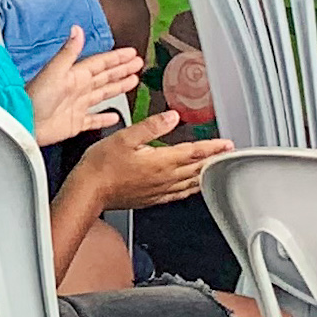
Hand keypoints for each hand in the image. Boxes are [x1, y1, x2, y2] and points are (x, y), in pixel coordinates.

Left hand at [24, 27, 150, 141]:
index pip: (100, 63)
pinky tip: (114, 116)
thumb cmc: (34, 97)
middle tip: (138, 64)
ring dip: (117, 87)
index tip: (131, 53)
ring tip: (132, 81)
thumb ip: (68, 52)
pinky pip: (94, 119)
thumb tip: (77, 30)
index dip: (116, 58)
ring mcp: (77, 106)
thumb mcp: (54, 71)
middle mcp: (77, 89)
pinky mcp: (75, 123)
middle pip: (105, 76)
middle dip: (121, 69)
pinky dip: (105, 118)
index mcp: (74, 75)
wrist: (24, 122)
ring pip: (102, 94)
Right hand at [77, 108, 226, 210]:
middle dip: (214, 160)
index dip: (213, 147)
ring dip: (205, 174)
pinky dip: (191, 189)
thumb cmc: (101, 165)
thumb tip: (171, 117)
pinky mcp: (152, 199)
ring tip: (214, 168)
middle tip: (227, 155)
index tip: (227, 144)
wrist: (89, 190)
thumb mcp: (124, 137)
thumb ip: (150, 127)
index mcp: (161, 161)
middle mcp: (165, 178)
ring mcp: (160, 190)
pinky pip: (179, 194)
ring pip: (191, 183)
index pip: (194, 152)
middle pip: (197, 168)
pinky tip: (191, 187)